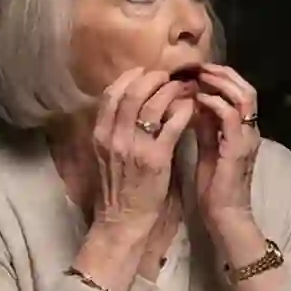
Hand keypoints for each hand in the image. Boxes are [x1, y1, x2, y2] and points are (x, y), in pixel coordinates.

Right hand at [86, 68, 193, 236]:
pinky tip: (191, 106)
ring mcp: (135, 147)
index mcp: (100, 134)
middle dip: (153, 78)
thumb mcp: (107, 153)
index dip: (130, 77)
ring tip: (183, 87)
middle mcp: (114, 137)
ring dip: (171, 91)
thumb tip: (129, 103)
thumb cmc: (119, 186)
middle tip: (168, 75)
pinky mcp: (156, 159)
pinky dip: (183, 110)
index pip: (112, 94)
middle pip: (132, 93)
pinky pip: (172, 125)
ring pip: (153, 105)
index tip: (145, 71)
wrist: (123, 220)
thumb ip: (114, 128)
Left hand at [188, 64, 263, 221]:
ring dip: (220, 83)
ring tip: (199, 76)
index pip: (239, 92)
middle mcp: (250, 130)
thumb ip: (205, 125)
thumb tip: (192, 101)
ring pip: (243, 96)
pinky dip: (215, 103)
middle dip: (222, 73)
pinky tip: (198, 98)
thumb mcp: (208, 147)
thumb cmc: (215, 186)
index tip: (197, 69)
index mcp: (243, 129)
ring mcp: (247, 137)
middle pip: (246, 88)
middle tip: (198, 66)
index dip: (221, 77)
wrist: (225, 215)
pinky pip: (231, 116)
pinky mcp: (238, 148)